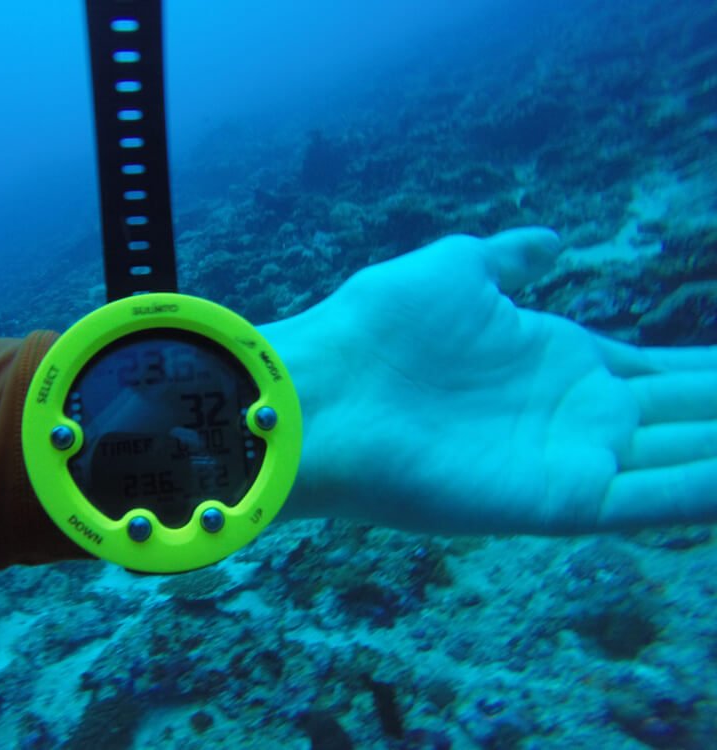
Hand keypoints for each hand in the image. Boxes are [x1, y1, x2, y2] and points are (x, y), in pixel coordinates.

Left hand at [262, 228, 716, 533]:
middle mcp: (580, 416)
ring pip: (690, 461)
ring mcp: (572, 461)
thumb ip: (509, 259)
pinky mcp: (556, 503)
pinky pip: (657, 500)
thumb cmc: (379, 326)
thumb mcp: (457, 269)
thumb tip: (552, 241)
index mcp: (564, 363)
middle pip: (693, 414)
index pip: (668, 370)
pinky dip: (709, 488)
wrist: (325, 388)